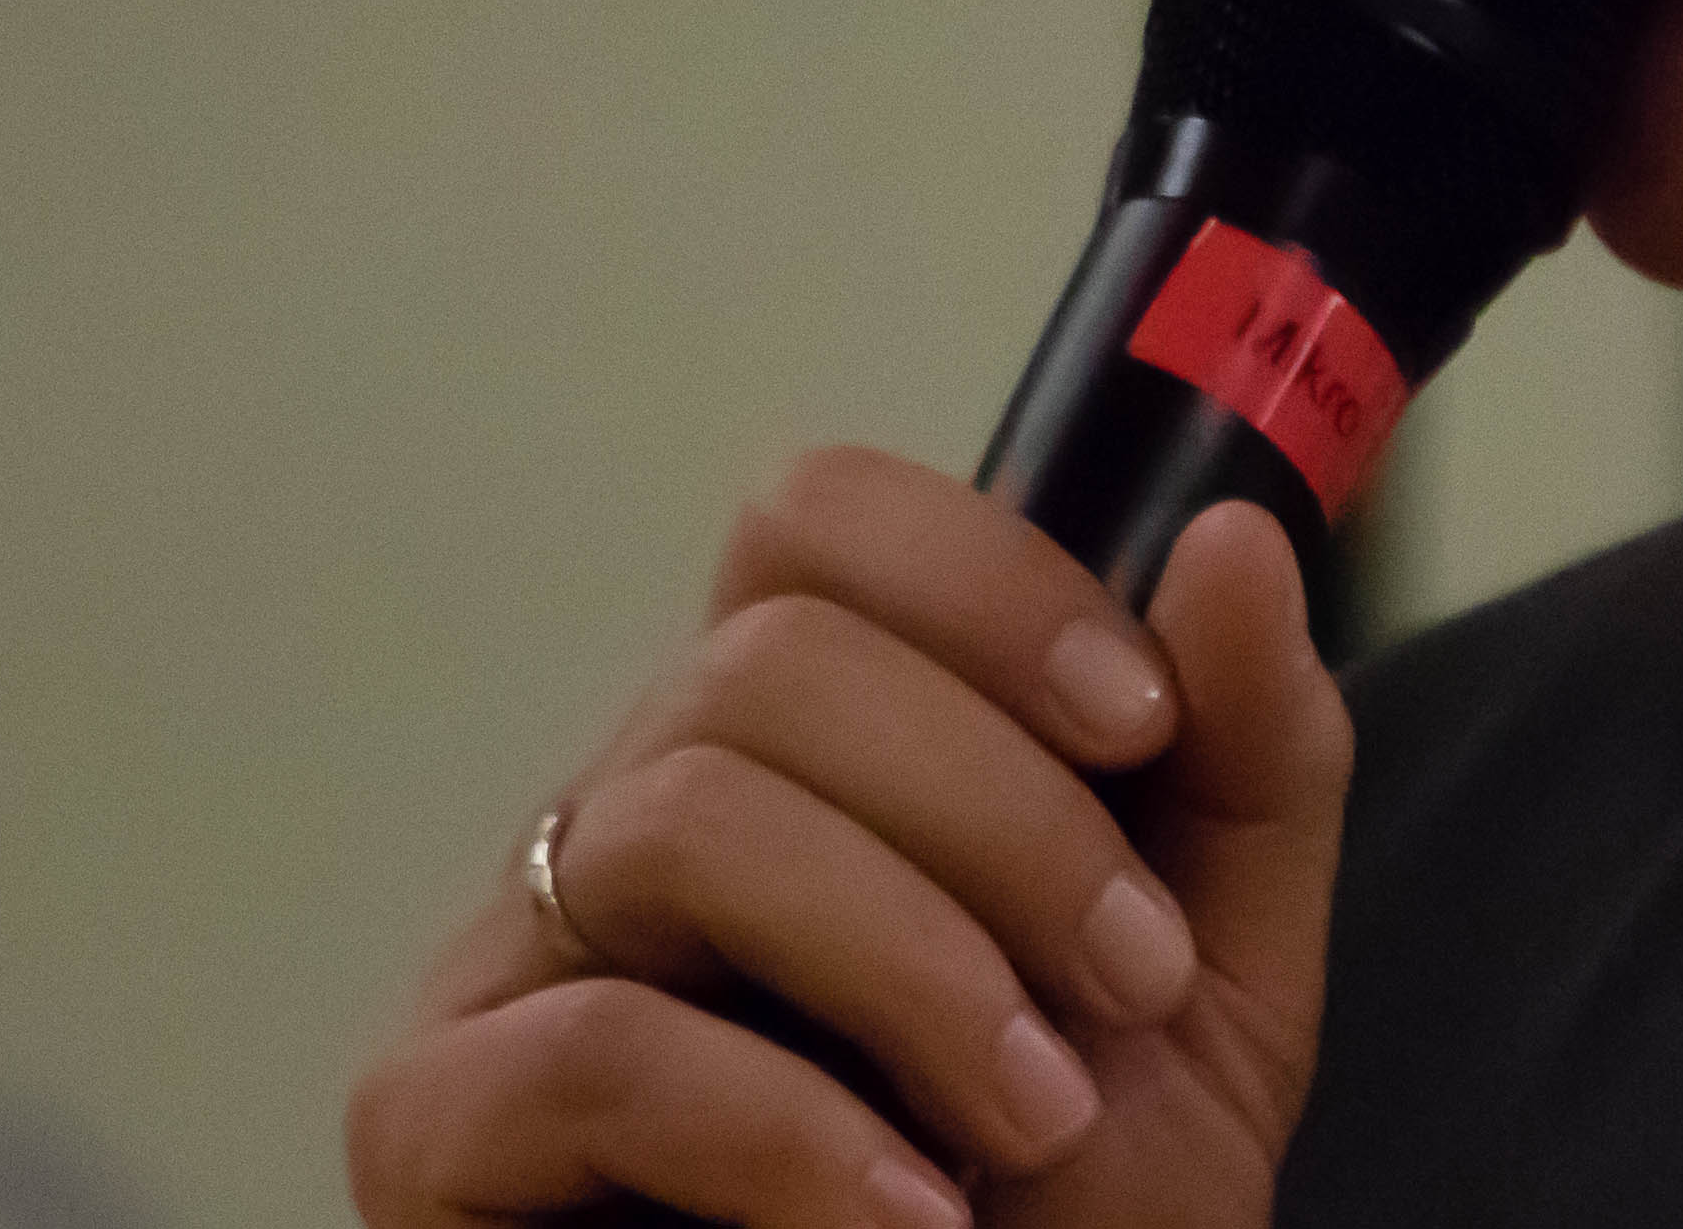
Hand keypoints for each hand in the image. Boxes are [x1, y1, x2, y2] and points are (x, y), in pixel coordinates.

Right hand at [347, 455, 1350, 1228]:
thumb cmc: (1081, 1207)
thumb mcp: (1218, 970)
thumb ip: (1246, 751)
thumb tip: (1230, 536)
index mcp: (804, 749)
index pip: (817, 523)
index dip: (988, 584)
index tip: (1143, 722)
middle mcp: (634, 814)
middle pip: (772, 661)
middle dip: (1004, 817)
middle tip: (1132, 983)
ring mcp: (514, 962)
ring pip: (687, 823)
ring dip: (915, 970)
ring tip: (1035, 1121)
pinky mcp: (436, 1127)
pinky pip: (592, 1048)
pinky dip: (789, 1130)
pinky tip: (907, 1221)